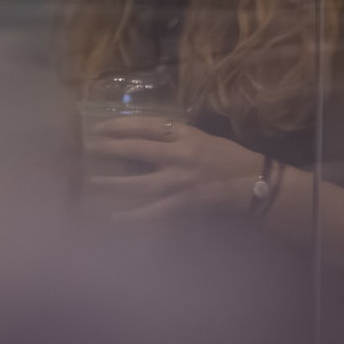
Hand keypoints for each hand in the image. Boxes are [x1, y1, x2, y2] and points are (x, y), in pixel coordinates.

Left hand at [82, 115, 260, 224]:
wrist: (254, 182)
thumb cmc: (229, 157)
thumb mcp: (203, 138)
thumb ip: (175, 137)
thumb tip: (142, 136)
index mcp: (186, 135)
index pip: (148, 126)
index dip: (121, 126)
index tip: (100, 128)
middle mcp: (182, 155)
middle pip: (139, 149)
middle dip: (111, 148)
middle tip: (89, 148)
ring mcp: (182, 181)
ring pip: (141, 182)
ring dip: (115, 183)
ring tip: (93, 181)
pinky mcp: (186, 203)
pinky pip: (154, 211)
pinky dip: (134, 216)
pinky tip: (116, 217)